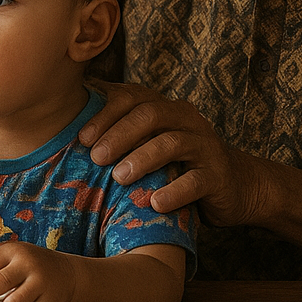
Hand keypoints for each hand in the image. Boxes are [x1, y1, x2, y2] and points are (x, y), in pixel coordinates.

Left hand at [79, 80, 266, 227]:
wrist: (233, 185)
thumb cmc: (177, 163)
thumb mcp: (150, 142)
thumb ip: (120, 129)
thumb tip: (68, 119)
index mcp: (164, 107)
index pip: (132, 97)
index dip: (106, 113)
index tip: (82, 137)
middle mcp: (186, 119)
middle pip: (150, 115)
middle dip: (119, 135)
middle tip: (95, 157)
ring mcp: (204, 145)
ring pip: (172, 143)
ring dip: (142, 159)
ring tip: (119, 177)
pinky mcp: (218, 175)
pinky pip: (196, 181)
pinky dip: (174, 191)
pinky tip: (154, 204)